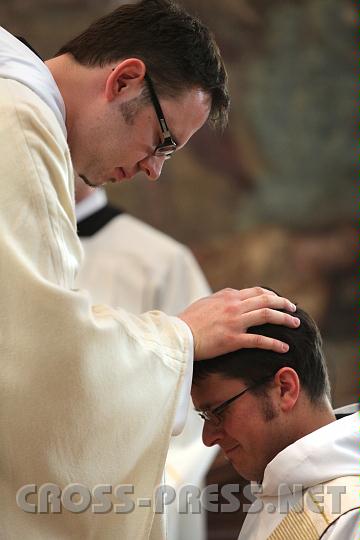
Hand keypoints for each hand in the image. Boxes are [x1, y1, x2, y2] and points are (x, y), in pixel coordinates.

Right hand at [178, 287, 298, 360]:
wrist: (177, 336)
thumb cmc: (187, 321)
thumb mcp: (204, 303)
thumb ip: (219, 299)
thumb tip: (230, 296)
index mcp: (227, 296)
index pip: (255, 292)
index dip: (270, 296)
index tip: (278, 301)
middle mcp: (234, 306)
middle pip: (266, 300)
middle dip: (283, 304)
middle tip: (293, 309)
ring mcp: (235, 322)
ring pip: (267, 316)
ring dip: (284, 319)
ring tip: (296, 323)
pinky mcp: (233, 339)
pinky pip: (260, 340)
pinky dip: (274, 343)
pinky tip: (284, 347)